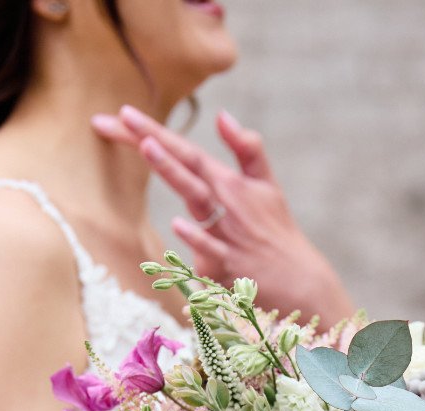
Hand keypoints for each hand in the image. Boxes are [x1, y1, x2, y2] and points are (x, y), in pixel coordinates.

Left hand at [92, 105, 356, 322]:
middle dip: (151, 139)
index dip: (153, 131)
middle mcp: (225, 202)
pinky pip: (211, 250)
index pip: (185, 150)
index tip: (123, 112)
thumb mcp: (268, 186)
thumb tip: (223, 115)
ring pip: (195, 198)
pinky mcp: (229, 267)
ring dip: (174, 172)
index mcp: (229, 183)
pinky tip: (178, 224)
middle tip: (122, 116)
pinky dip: (197, 238)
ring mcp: (227, 233)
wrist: (302, 282)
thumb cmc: (278, 233)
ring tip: (148, 147)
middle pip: (184, 165)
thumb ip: (247, 149)